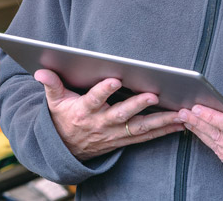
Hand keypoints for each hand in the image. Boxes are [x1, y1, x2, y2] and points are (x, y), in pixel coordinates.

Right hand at [34, 69, 184, 159]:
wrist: (64, 150)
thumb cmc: (62, 117)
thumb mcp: (53, 102)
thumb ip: (51, 84)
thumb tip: (40, 71)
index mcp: (83, 111)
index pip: (94, 99)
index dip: (104, 90)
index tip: (115, 79)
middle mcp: (101, 124)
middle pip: (121, 114)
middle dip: (138, 105)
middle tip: (154, 95)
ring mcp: (114, 134)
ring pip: (140, 128)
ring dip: (161, 121)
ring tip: (180, 113)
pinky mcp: (124, 140)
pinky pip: (146, 137)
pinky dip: (164, 131)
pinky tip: (181, 124)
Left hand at [178, 100, 222, 183]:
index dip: (212, 117)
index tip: (197, 108)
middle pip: (220, 137)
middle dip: (200, 123)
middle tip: (184, 112)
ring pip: (218, 148)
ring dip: (201, 133)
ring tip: (188, 120)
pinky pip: (222, 157)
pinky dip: (211, 145)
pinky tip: (202, 134)